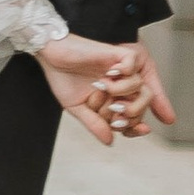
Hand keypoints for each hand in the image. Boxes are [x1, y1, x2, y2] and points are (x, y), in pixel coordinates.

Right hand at [37, 35, 175, 148]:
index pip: (134, 115)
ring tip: (102, 88)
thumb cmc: (62, 78)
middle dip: (130, 112)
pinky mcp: (114, 53)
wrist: (50, 56)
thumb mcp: (76, 108)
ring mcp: (118, 68)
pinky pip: (132, 62)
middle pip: (144, 101)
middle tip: (111, 109)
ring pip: (140, 84)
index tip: (120, 127)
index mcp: (112, 97)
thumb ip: (94, 124)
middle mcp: (119, 83)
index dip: (133, 125)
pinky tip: (109, 74)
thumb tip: (109, 140)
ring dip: (122, 91)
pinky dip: (125, 71)